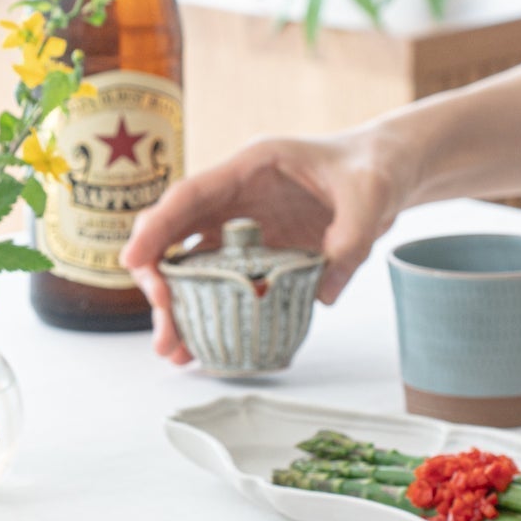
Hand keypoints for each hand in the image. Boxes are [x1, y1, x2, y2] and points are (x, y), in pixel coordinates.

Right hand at [120, 130, 408, 364]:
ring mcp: (243, 229)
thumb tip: (322, 294)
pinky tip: (203, 347)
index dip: (156, 228)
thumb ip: (351, 239)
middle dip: (160, 284)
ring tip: (176, 353)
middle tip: (165, 331)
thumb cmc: (372, 168)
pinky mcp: (257, 255)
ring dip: (178, 309)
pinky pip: (223, 287)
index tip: (132, 263)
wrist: (389, 173)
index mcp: (250, 169)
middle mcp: (235, 199)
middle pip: (176, 238)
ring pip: (192, 268)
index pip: (189, 197)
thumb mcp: (370, 195)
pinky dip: (210, 315)